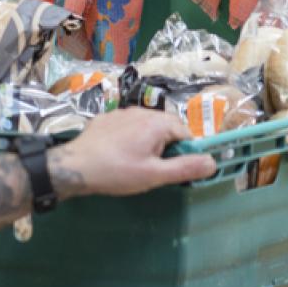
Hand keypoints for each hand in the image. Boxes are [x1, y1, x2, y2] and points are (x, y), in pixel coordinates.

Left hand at [50, 107, 216, 197]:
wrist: (74, 167)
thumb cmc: (117, 172)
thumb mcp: (154, 175)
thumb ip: (185, 168)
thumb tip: (213, 162)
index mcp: (158, 123)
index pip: (185, 133)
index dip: (185, 152)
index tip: (175, 169)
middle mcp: (142, 111)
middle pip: (167, 127)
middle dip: (167, 146)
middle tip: (155, 169)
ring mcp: (122, 112)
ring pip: (147, 125)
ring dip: (149, 141)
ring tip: (136, 163)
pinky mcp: (107, 118)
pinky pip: (128, 126)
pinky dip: (130, 137)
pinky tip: (119, 154)